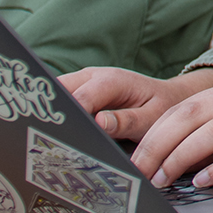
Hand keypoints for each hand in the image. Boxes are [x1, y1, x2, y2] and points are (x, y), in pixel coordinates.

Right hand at [60, 66, 212, 141]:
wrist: (168, 97)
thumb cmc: (162, 108)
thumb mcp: (151, 118)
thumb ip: (127, 121)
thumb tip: (98, 123)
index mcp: (112, 81)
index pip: (83, 96)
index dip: (70, 114)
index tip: (61, 133)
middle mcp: (93, 76)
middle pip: (60, 89)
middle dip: (52, 110)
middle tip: (45, 136)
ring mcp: (84, 82)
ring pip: (56, 93)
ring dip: (50, 111)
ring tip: (45, 136)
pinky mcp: (80, 91)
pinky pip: (61, 99)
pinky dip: (56, 113)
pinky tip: (53, 133)